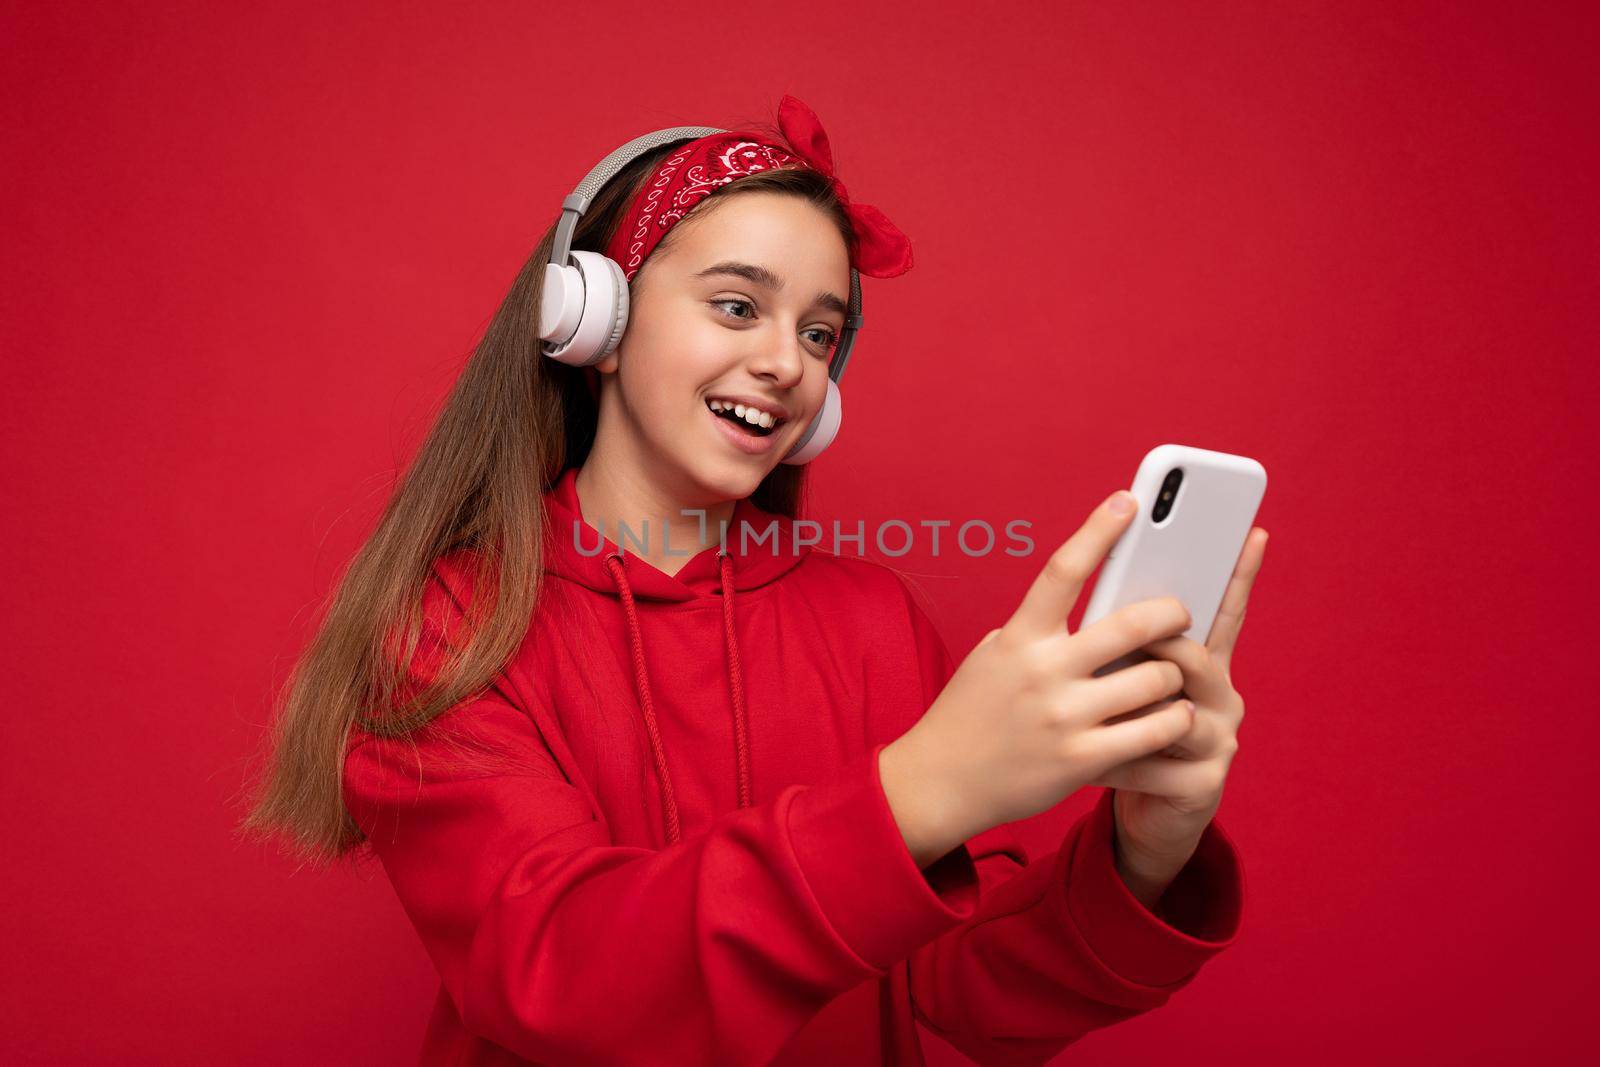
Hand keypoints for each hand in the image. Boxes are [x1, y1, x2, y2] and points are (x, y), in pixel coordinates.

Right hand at [881, 490, 1201, 865]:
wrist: (941, 781)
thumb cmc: (973, 712)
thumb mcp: (995, 656)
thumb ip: (1038, 630)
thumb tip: (1094, 601)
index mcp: (1019, 637)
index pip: (1062, 570)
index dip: (1098, 530)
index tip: (1127, 500)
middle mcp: (1042, 671)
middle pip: (1131, 624)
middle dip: (1171, 612)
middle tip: (1180, 613)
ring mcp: (1063, 717)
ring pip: (1155, 679)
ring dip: (1177, 673)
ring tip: (1174, 674)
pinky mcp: (1081, 761)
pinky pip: (1153, 731)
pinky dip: (1175, 719)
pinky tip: (1174, 715)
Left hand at [1092, 528, 1268, 895]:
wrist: (1137, 814)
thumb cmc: (1120, 733)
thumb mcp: (1119, 681)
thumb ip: (1121, 643)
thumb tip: (1101, 591)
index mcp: (1202, 663)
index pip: (1223, 609)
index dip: (1239, 573)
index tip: (1253, 531)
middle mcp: (1220, 696)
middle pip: (1194, 656)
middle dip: (1154, 648)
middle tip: (1119, 646)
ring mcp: (1218, 741)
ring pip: (1176, 711)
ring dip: (1126, 712)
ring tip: (1092, 713)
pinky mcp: (1203, 785)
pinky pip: (1153, 763)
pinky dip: (1115, 761)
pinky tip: (1089, 763)